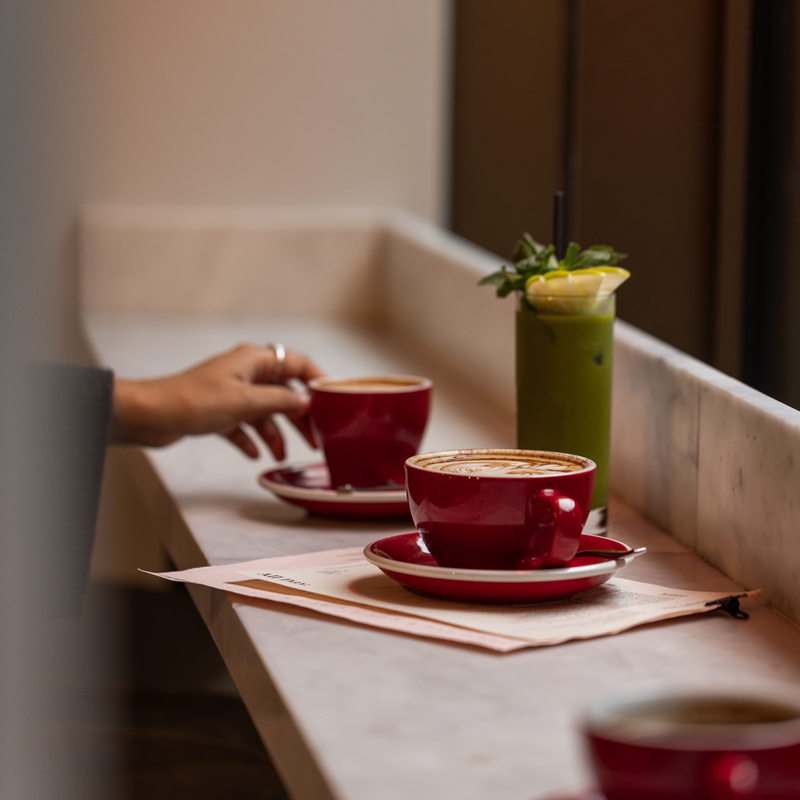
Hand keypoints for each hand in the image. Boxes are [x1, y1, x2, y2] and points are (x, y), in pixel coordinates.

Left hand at [110, 344, 323, 458]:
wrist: (150, 415)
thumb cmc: (192, 401)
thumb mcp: (246, 402)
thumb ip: (281, 401)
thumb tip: (306, 400)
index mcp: (254, 360)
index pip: (297, 364)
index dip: (317, 381)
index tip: (332, 400)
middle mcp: (245, 373)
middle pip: (283, 393)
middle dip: (299, 417)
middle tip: (314, 438)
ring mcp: (231, 393)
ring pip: (264, 413)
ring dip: (275, 434)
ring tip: (282, 455)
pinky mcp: (218, 411)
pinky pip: (244, 426)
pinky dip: (251, 440)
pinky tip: (254, 454)